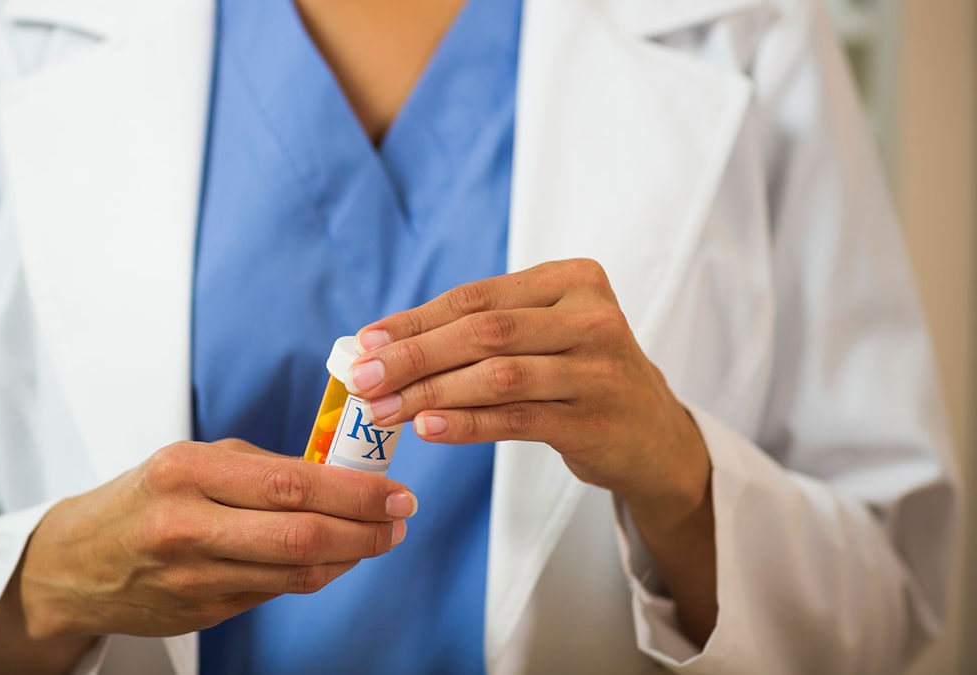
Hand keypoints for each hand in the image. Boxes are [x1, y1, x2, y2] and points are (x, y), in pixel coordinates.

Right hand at [19, 438, 415, 638]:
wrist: (76, 563)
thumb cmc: (145, 498)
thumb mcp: (193, 459)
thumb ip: (262, 465)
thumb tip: (340, 471)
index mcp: (186, 471)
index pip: (291, 483)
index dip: (355, 492)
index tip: (396, 491)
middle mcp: (187, 525)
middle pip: (302, 535)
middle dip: (366, 529)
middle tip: (400, 519)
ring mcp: (194, 577)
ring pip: (297, 573)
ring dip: (351, 556)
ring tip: (378, 537)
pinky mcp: (201, 612)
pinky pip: (277, 593)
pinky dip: (316, 574)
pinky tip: (335, 556)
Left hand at [349, 259, 707, 523]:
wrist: (654, 433)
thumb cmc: (581, 374)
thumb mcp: (546, 334)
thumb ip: (482, 331)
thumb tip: (384, 346)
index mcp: (573, 279)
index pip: (477, 297)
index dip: (415, 320)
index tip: (366, 342)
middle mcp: (591, 316)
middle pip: (484, 332)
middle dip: (414, 356)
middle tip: (363, 379)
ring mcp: (598, 369)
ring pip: (498, 376)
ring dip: (431, 394)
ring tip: (384, 410)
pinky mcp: (594, 419)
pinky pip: (517, 419)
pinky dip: (466, 423)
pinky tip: (427, 428)